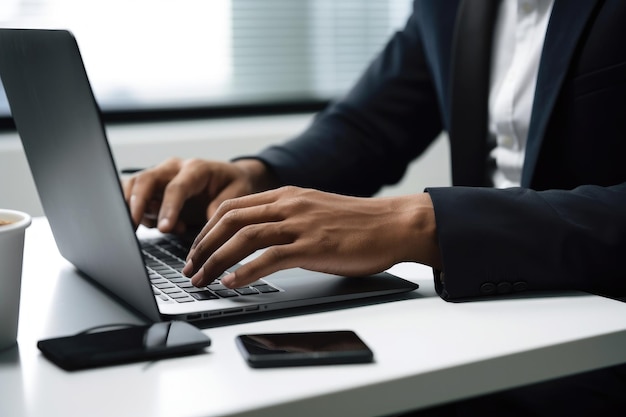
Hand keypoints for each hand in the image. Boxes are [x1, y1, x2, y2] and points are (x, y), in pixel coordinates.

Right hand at [122, 157, 276, 232]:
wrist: (229, 177)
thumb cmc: (234, 184)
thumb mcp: (237, 193)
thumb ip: (220, 208)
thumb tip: (206, 227)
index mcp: (196, 169)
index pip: (175, 187)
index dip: (168, 208)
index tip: (164, 228)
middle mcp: (173, 168)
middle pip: (145, 181)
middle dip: (136, 205)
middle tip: (132, 228)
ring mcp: (160, 176)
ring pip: (133, 186)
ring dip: (134, 209)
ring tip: (154, 228)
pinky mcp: (153, 187)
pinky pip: (133, 197)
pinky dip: (138, 213)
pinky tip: (157, 226)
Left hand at [182, 186, 440, 287]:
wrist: (393, 224)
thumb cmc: (358, 223)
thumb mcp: (315, 212)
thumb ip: (288, 220)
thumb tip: (261, 240)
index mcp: (287, 196)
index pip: (232, 207)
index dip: (206, 229)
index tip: (195, 249)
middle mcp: (289, 205)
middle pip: (229, 220)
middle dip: (202, 245)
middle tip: (189, 268)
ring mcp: (300, 224)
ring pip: (243, 238)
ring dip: (215, 260)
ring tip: (201, 279)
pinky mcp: (313, 246)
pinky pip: (269, 258)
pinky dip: (244, 272)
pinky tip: (232, 283)